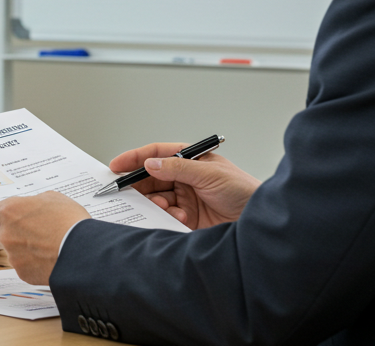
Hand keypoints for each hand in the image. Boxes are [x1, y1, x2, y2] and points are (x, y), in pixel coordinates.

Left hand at [0, 192, 89, 284]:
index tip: (7, 218)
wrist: (82, 250)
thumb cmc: (70, 221)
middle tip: (29, 233)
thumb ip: (33, 202)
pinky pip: (23, 266)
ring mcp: (13, 255)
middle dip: (9, 234)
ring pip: (11, 252)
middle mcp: (6, 233)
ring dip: (22, 249)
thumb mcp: (52, 198)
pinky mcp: (22, 272)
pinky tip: (48, 258)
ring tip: (44, 246)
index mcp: (9, 211)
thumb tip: (30, 206)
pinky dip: (32, 264)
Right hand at [111, 142, 260, 228]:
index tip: (116, 166)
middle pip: (152, 177)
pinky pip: (166, 215)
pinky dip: (168, 216)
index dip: (134, 158)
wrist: (258, 220)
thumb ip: (178, 168)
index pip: (156, 154)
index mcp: (189, 159)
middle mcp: (184, 177)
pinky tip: (180, 217)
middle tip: (128, 192)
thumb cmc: (243, 190)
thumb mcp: (209, 174)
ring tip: (166, 207)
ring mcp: (185, 197)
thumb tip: (151, 163)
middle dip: (140, 185)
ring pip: (156, 198)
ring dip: (157, 203)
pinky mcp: (187, 217)